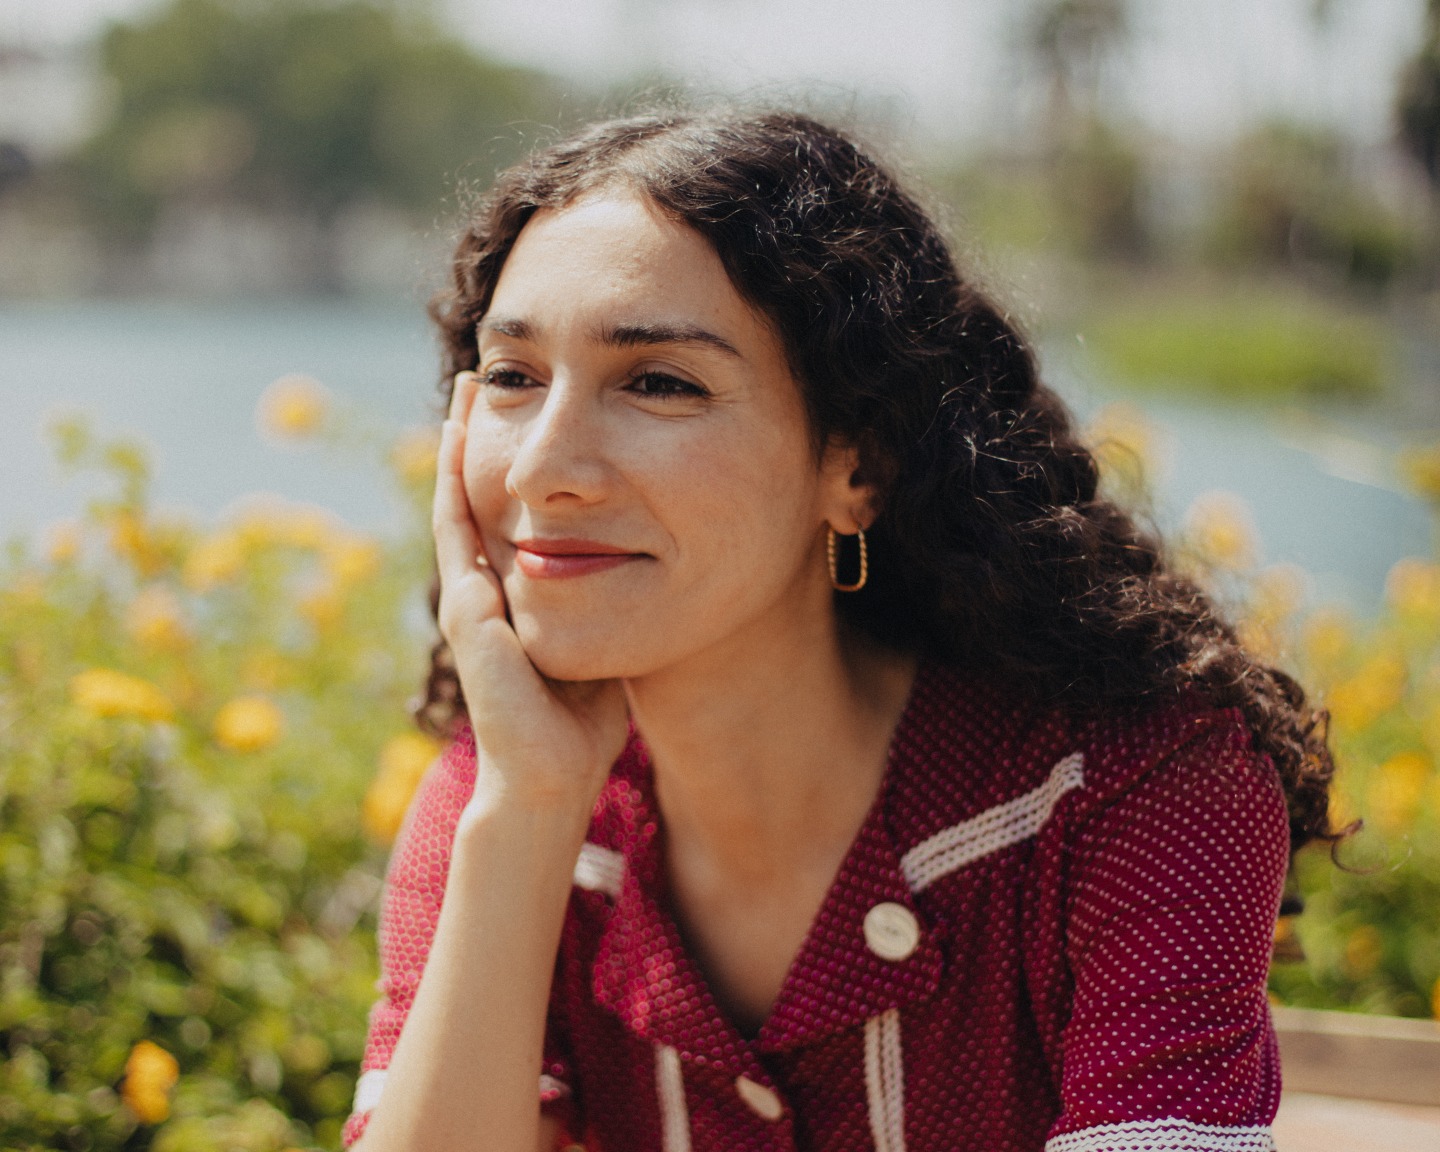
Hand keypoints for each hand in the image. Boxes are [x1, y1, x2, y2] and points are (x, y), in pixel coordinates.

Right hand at [432, 371, 629, 816]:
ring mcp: (470, 605)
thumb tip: (643, 559)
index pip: (500, 514)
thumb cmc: (579, 722)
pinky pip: (460, 542)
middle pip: (469, 497)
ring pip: (456, 509)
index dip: (503, 462)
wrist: (550, 780)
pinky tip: (459, 447)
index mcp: (511, 596)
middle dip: (471, 437)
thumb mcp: (598, 639)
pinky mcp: (471, 622)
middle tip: (478, 374)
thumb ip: (606, 600)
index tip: (515, 406)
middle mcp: (481, 594)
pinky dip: (456, 492)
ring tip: (466, 392)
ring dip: (456, 450)